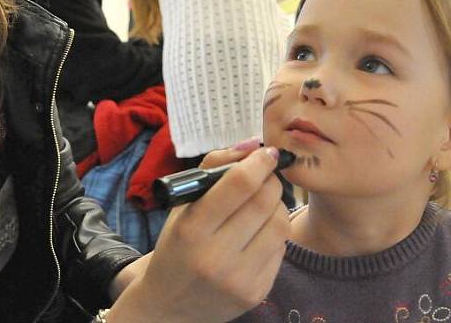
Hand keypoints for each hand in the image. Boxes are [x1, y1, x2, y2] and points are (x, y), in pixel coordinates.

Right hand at [107, 145, 288, 322]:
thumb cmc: (176, 246)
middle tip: (267, 174)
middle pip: (265, 201)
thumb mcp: (181, 205)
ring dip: (276, 204)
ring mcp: (240, 279)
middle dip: (271, 179)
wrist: (170, 305)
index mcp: (192, 229)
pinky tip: (258, 231)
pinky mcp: (257, 293)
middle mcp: (217, 257)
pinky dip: (274, 232)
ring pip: (280, 223)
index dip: (259, 163)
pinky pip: (281, 249)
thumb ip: (212, 168)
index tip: (266, 153)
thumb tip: (251, 145)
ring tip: (262, 203)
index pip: (239, 185)